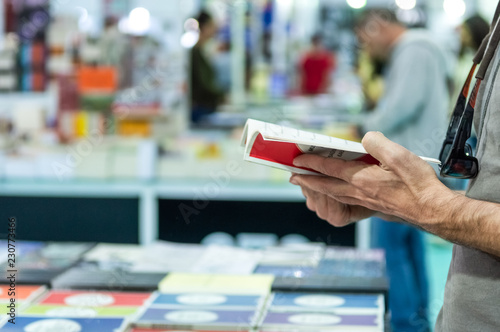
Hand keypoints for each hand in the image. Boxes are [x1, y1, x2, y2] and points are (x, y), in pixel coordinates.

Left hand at [289, 132, 451, 227]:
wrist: (431, 210)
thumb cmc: (417, 183)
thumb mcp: (398, 155)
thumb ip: (377, 143)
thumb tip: (365, 138)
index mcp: (361, 178)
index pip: (329, 168)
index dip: (311, 162)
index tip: (297, 159)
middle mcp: (358, 191)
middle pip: (325, 185)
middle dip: (306, 181)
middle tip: (292, 177)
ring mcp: (364, 200)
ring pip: (333, 194)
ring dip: (317, 188)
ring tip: (307, 184)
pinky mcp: (371, 205)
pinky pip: (344, 199)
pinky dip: (332, 194)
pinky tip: (334, 192)